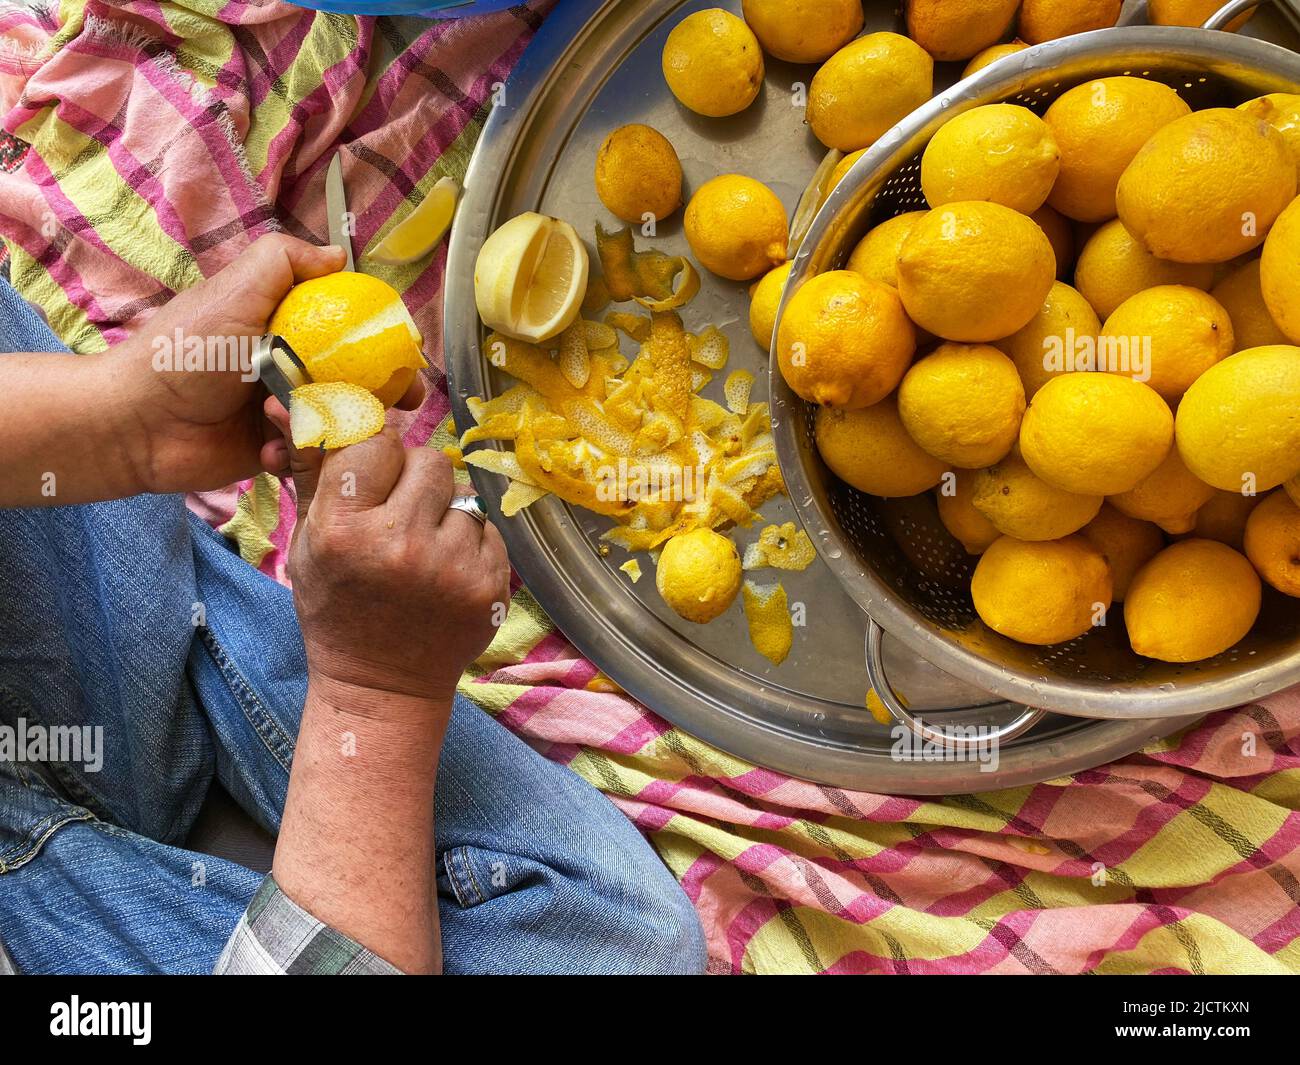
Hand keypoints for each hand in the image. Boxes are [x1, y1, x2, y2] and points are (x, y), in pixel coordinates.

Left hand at [115, 234, 422, 494]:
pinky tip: (274, 448)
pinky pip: (315, 457)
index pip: (354, 328)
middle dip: (387, 391)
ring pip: (345, 420)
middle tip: (404, 399)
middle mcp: (296, 366)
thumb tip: (339, 254)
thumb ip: (284, 260)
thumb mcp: (235, 290)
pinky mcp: (280, 451)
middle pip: (363, 378)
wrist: (139, 422)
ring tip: (309, 422)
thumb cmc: (185, 352)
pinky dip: (303, 453)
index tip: (409, 351)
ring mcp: (290, 411)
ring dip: (336, 422)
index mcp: (290, 326)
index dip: (386, 339)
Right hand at [268, 406, 511, 706]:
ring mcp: (450, 566)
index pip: (375, 443)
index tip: (374, 474)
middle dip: (415, 478)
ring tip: (424, 547)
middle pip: (428, 459)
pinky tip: (446, 569)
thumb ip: (312, 472)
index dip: (376, 454)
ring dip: (445, 511)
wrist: (382, 685)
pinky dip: (470, 540)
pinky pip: (488, 528)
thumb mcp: (307, 544)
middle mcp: (399, 544)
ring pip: (461, 493)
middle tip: (402, 510)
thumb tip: (294, 401)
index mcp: (343, 531)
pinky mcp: (489, 583)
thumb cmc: (337, 607)